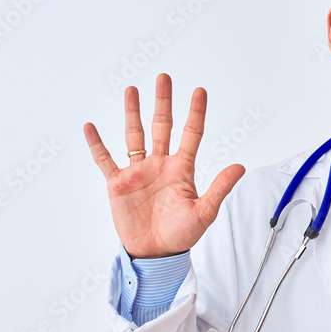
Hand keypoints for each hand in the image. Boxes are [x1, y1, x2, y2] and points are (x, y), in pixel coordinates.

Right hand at [83, 73, 245, 258]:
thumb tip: (240, 166)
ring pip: (134, 136)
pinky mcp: (118, 184)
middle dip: (163, 102)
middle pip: (162, 126)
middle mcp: (160, 165)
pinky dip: (97, 144)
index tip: (199, 91)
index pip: (190, 134)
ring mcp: (138, 173)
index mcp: (182, 169)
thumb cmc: (182, 235)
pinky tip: (90, 127)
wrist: (156, 254)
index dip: (195, 112)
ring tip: (131, 90)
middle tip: (164, 77)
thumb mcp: (204, 212)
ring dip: (132, 113)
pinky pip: (105, 160)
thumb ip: (220, 188)